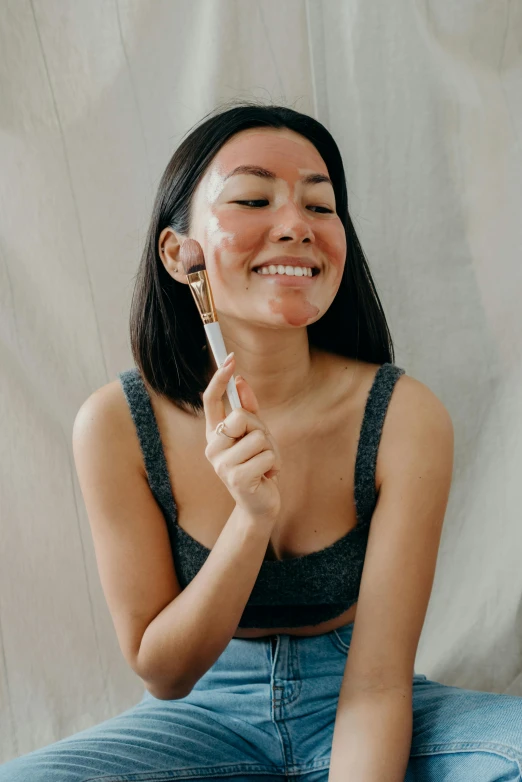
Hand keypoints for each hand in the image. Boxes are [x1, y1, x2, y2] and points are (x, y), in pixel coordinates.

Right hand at [203, 353, 281, 521]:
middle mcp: (212, 448)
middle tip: (262, 447)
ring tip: (266, 464)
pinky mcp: (236, 479)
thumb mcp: (254, 435)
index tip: (230, 359)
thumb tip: (241, 380)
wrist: (260, 504)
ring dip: (271, 450)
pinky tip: (267, 476)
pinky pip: (267, 455)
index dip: (219, 379)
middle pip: (241, 416)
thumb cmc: (258, 466)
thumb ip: (248, 409)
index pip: (210, 401)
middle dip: (260, 428)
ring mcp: (222, 465)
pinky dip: (274, 464)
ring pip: (258, 437)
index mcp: (214, 434)